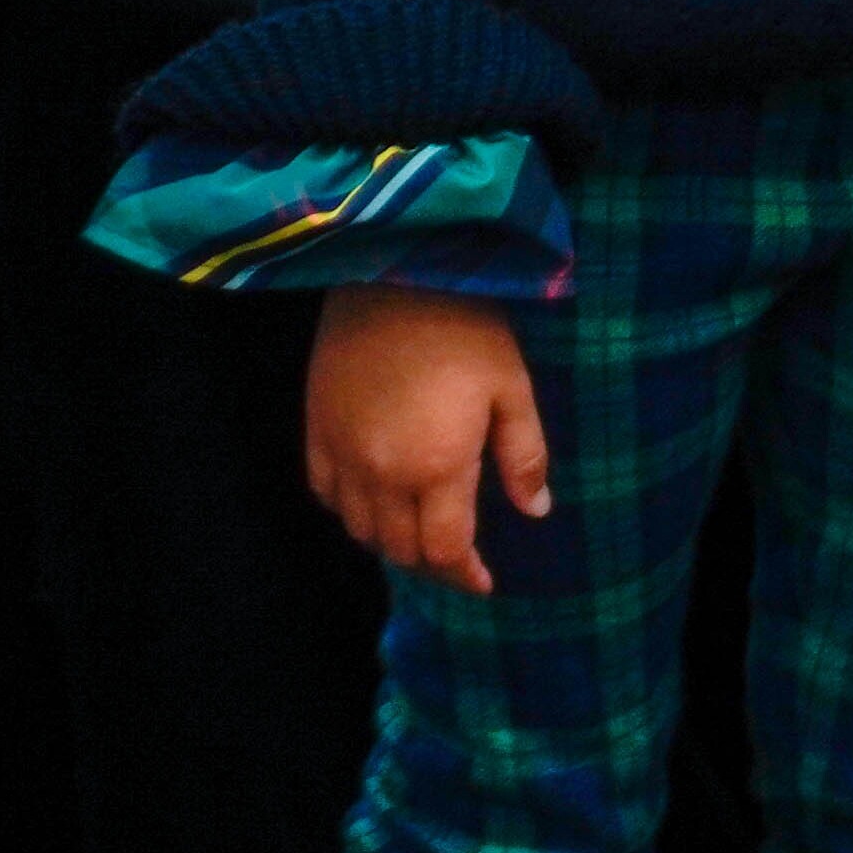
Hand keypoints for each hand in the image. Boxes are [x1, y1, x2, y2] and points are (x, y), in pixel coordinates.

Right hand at [306, 285, 550, 595]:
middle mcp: (384, 472)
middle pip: (400, 547)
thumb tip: (536, 511)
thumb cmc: (465, 327)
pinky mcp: (316, 426)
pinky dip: (347, 508)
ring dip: (389, 540)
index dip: (464, 576)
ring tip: (415, 530)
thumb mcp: (512, 388)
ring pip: (358, 527)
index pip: (444, 549)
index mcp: (438, 466)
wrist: (395, 271)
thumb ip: (523, 456)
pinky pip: (323, 491)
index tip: (483, 582)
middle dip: (432, 562)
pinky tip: (369, 497)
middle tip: (455, 556)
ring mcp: (343, 451)